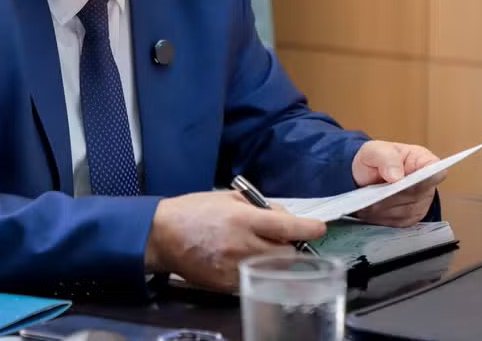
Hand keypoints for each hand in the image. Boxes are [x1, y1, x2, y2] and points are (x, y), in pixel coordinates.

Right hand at [144, 190, 325, 291]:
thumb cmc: (193, 211)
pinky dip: (259, 271)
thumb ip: (257, 206)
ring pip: (275, 270)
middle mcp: (242, 245)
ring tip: (262, 249)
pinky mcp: (228, 284)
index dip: (308, 228)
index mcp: (242, 219)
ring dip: (277, 260)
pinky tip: (247, 261)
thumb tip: (281, 215)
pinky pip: (256, 280)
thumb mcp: (226, 197)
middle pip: (287, 253)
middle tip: (282, 237)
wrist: (162, 236)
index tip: (319, 228)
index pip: (287, 226)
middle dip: (290, 245)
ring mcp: (235, 268)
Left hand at [351, 141, 445, 226]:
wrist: (368, 172)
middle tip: (373, 194)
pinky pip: (397, 221)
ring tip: (366, 202)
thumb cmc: (377, 157)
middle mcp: (428, 185)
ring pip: (405, 211)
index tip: (406, 179)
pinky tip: (368, 210)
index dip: (427, 178)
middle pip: (416, 195)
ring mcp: (421, 204)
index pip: (436, 171)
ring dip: (384, 208)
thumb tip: (396, 176)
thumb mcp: (377, 150)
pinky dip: (381, 217)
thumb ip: (387, 158)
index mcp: (425, 161)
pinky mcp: (410, 219)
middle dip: (393, 195)